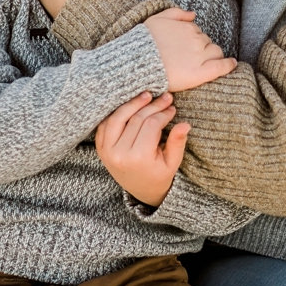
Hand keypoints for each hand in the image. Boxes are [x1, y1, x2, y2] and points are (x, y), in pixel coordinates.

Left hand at [96, 91, 189, 206]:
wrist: (141, 190)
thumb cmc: (160, 174)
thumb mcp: (173, 162)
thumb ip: (178, 143)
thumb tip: (185, 124)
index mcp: (138, 158)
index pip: (151, 125)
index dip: (163, 113)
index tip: (172, 107)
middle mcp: (119, 154)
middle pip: (135, 119)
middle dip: (152, 105)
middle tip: (165, 97)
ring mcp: (107, 151)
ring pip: (117, 118)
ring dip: (132, 104)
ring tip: (146, 95)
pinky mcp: (100, 149)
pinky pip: (105, 125)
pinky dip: (116, 113)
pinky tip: (130, 105)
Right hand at [144, 7, 236, 90]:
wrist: (136, 63)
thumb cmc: (144, 43)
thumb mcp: (157, 19)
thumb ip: (177, 13)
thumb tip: (193, 14)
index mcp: (188, 28)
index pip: (200, 33)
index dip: (196, 41)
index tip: (192, 47)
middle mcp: (196, 40)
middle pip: (208, 43)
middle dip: (202, 49)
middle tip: (188, 58)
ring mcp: (199, 56)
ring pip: (214, 53)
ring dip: (210, 56)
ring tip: (196, 64)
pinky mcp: (199, 73)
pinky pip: (220, 67)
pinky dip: (228, 65)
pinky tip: (232, 64)